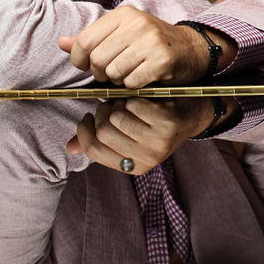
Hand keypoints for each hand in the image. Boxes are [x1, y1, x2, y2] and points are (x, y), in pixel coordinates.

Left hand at [58, 6, 233, 86]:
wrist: (190, 48)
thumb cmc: (151, 43)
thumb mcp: (121, 33)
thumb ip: (91, 38)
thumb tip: (61, 43)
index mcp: (123, 14)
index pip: (85, 40)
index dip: (80, 60)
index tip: (87, 66)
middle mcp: (137, 23)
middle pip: (98, 59)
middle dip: (100, 73)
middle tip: (111, 74)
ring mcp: (151, 41)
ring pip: (113, 72)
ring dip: (118, 80)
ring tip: (128, 74)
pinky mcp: (162, 59)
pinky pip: (132, 82)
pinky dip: (133, 86)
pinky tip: (142, 79)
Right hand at [66, 97, 235, 174]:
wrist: (193, 113)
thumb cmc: (154, 124)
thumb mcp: (129, 138)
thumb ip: (100, 141)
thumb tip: (70, 148)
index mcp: (134, 167)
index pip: (94, 151)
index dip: (85, 132)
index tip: (87, 117)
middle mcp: (147, 159)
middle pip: (104, 131)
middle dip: (103, 113)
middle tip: (111, 106)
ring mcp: (159, 141)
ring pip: (116, 116)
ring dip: (118, 103)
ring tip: (128, 103)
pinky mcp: (167, 122)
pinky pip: (134, 103)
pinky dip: (134, 96)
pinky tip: (142, 99)